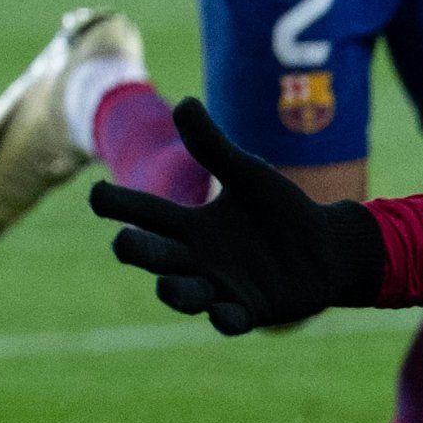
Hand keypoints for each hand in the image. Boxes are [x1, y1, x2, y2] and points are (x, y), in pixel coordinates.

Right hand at [91, 97, 385, 334]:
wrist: (326, 247)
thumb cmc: (280, 210)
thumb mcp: (247, 175)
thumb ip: (213, 147)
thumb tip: (184, 102)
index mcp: (190, 227)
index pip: (146, 213)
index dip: (121, 205)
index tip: (97, 193)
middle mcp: (197, 260)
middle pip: (157, 257)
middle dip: (139, 252)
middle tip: (121, 243)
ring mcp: (220, 288)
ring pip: (187, 295)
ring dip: (176, 293)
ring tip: (166, 284)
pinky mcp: (249, 311)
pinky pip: (232, 320)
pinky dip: (226, 319)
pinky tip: (224, 312)